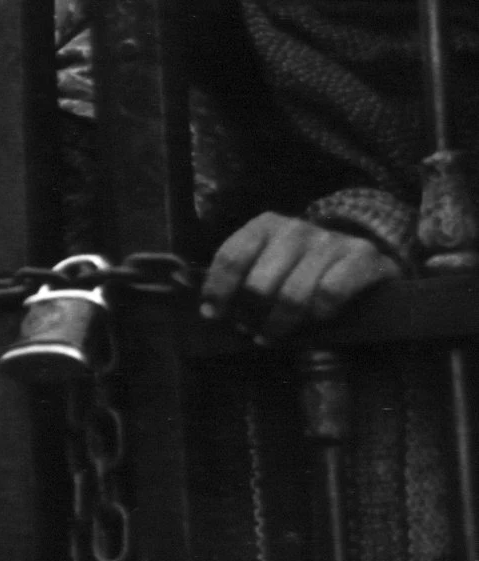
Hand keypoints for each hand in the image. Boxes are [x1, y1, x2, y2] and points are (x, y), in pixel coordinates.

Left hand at [202, 213, 400, 341]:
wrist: (362, 256)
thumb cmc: (302, 265)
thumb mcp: (267, 261)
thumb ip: (238, 275)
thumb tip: (198, 300)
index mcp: (265, 225)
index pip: (231, 258)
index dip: (218, 290)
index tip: (212, 315)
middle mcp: (296, 228)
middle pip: (259, 284)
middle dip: (250, 314)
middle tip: (249, 330)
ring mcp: (330, 241)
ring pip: (293, 295)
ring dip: (279, 324)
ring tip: (271, 335)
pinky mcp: (361, 256)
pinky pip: (330, 294)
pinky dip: (318, 314)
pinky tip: (314, 320)